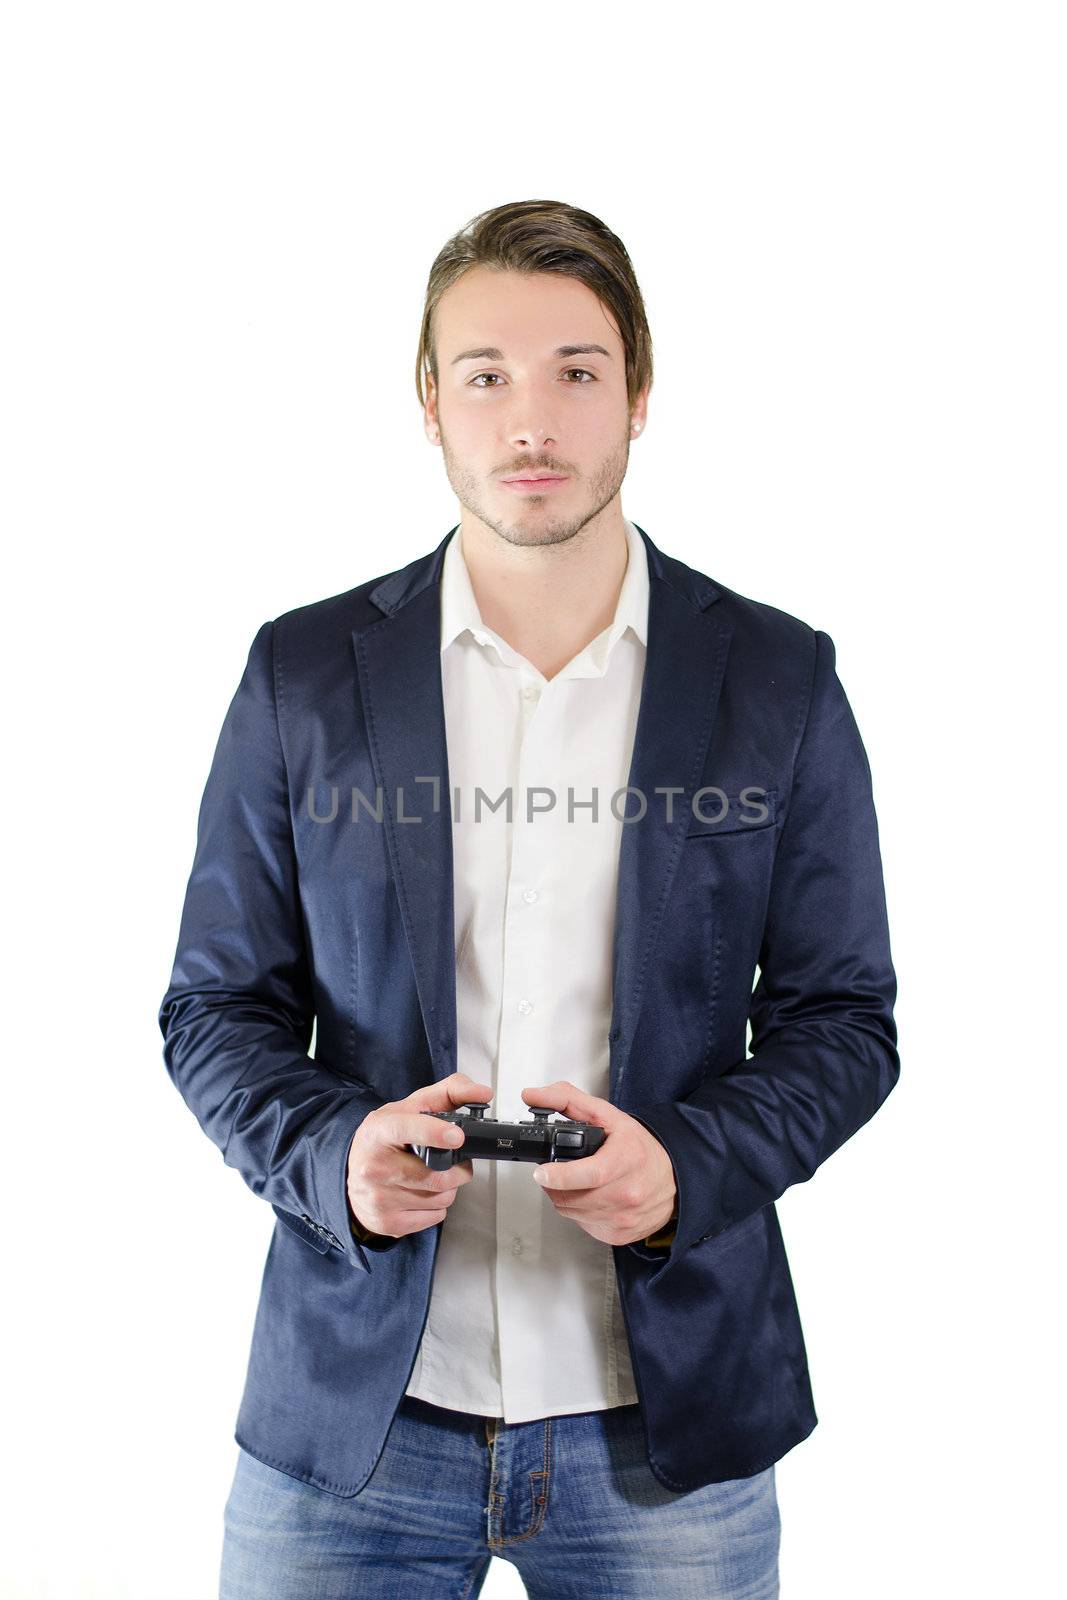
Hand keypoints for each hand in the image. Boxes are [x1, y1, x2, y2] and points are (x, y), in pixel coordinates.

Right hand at [345, 1072, 492, 1238]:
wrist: (353, 1174)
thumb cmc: (385, 1139)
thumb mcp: (411, 1107)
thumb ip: (449, 1092)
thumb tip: (483, 1093)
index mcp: (379, 1131)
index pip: (406, 1130)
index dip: (434, 1133)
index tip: (457, 1136)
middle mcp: (374, 1166)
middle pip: (437, 1175)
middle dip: (458, 1169)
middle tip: (453, 1160)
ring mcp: (379, 1198)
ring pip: (441, 1198)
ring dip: (448, 1188)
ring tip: (433, 1175)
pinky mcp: (387, 1222)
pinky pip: (435, 1217)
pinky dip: (437, 1206)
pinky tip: (422, 1193)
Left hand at [521, 1082, 676, 1246]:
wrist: (673, 1179)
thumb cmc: (640, 1148)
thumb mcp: (607, 1115)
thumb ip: (566, 1100)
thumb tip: (531, 1095)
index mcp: (627, 1159)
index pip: (590, 1174)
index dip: (561, 1176)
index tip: (542, 1172)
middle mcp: (628, 1193)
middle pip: (572, 1197)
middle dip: (554, 1183)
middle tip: (555, 1170)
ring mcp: (624, 1217)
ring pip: (571, 1212)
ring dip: (564, 1197)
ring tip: (576, 1181)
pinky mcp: (619, 1235)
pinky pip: (582, 1224)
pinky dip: (579, 1211)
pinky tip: (589, 1197)